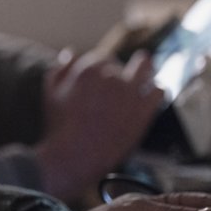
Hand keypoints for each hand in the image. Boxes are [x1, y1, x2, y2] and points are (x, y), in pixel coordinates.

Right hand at [32, 51, 163, 201]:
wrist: (75, 156)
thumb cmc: (60, 127)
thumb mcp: (51, 93)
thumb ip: (60, 70)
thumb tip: (69, 54)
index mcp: (88, 69)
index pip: (100, 58)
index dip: (101, 68)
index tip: (101, 79)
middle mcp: (111, 76)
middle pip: (120, 64)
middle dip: (118, 71)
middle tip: (116, 83)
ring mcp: (130, 92)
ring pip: (145, 68)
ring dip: (144, 69)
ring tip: (144, 73)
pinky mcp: (144, 109)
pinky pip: (159, 91)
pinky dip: (156, 90)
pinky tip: (153, 95)